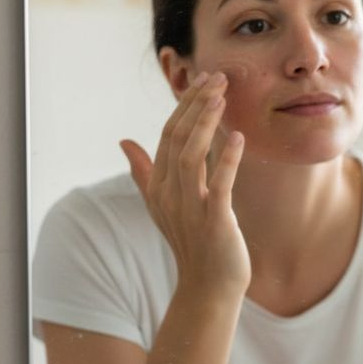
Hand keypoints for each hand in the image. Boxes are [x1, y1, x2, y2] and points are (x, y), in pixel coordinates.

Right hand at [120, 71, 250, 298]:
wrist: (209, 286)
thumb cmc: (193, 242)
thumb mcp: (164, 204)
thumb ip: (144, 172)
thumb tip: (124, 142)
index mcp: (159, 186)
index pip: (168, 135)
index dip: (185, 105)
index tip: (205, 80)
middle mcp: (169, 194)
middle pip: (178, 139)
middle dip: (196, 105)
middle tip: (218, 77)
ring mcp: (189, 209)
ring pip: (191, 156)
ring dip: (206, 124)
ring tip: (223, 97)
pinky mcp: (214, 222)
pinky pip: (220, 186)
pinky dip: (228, 160)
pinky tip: (238, 137)